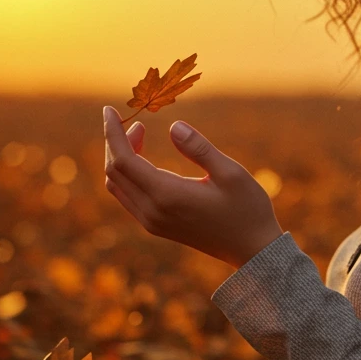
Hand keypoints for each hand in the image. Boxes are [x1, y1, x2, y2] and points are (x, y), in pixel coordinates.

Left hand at [103, 106, 283, 267]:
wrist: (252, 250)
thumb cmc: (247, 209)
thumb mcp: (231, 173)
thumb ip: (200, 149)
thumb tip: (174, 126)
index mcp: (168, 195)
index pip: (124, 160)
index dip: (113, 133)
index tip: (109, 110)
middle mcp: (153, 211)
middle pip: (114, 172)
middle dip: (117, 142)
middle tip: (137, 122)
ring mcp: (152, 222)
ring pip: (117, 186)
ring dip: (120, 158)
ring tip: (141, 136)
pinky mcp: (156, 226)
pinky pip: (127, 197)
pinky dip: (127, 174)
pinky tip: (145, 161)